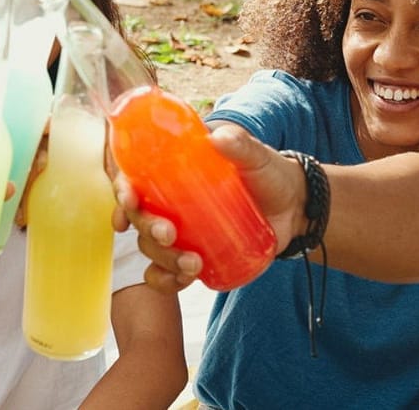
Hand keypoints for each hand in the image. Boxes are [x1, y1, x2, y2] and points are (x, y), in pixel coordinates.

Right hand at [115, 124, 308, 292]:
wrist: (295, 209)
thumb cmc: (269, 174)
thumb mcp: (255, 156)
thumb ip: (239, 144)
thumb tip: (218, 138)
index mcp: (171, 172)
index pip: (134, 178)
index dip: (123, 190)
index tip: (130, 199)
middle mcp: (168, 202)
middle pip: (138, 216)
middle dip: (146, 228)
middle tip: (169, 234)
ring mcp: (179, 231)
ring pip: (150, 247)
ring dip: (162, 258)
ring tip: (193, 263)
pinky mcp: (191, 255)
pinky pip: (165, 274)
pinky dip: (167, 281)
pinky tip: (185, 279)